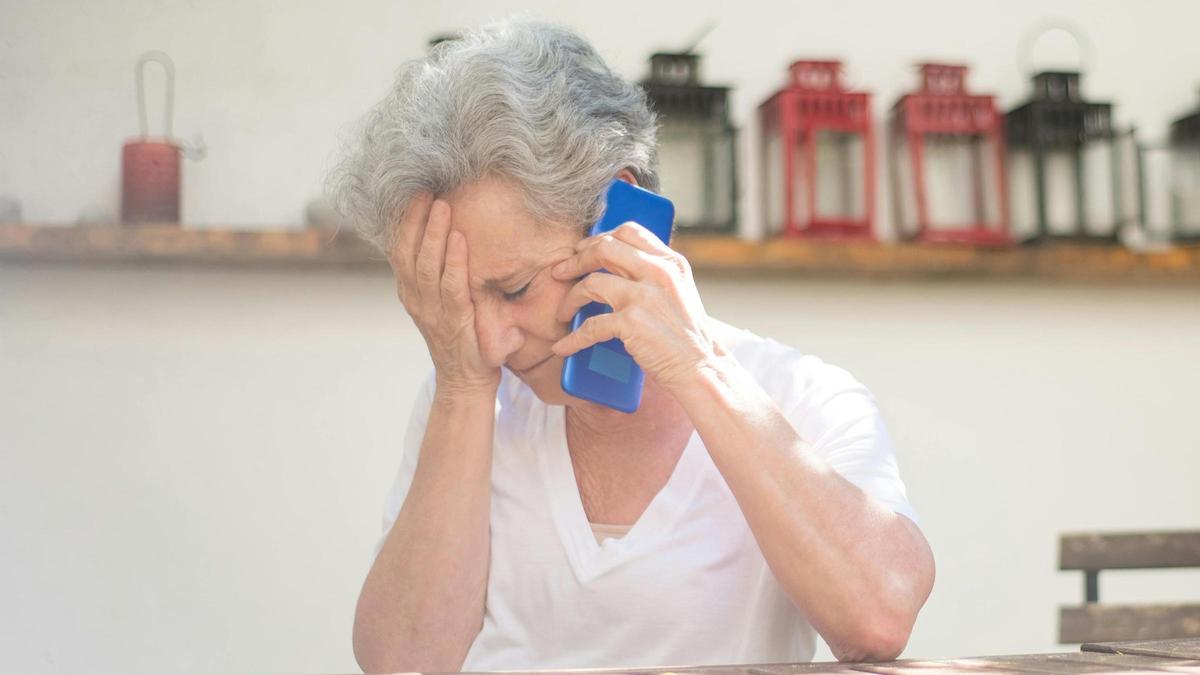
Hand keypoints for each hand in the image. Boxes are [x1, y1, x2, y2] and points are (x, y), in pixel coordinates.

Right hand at [387, 193, 498, 393]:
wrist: (464, 382)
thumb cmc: (460, 340)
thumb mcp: (443, 304)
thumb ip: (441, 276)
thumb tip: (450, 238)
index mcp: (410, 293)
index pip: (399, 250)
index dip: (404, 222)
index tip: (412, 194)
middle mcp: (416, 299)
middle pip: (408, 252)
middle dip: (415, 218)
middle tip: (426, 189)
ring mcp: (432, 311)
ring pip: (427, 265)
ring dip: (434, 233)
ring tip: (442, 205)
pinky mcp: (454, 321)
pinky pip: (452, 286)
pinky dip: (455, 261)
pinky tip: (460, 238)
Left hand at [549, 221, 718, 394]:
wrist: (701, 368)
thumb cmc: (687, 337)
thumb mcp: (678, 292)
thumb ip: (654, 275)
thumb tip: (618, 267)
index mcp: (670, 262)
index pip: (628, 231)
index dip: (599, 237)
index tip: (582, 249)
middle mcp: (658, 272)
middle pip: (604, 249)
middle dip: (576, 259)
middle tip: (560, 272)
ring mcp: (644, 296)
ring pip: (591, 283)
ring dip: (570, 299)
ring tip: (562, 313)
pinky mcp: (632, 322)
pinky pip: (590, 325)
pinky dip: (573, 338)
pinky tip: (564, 346)